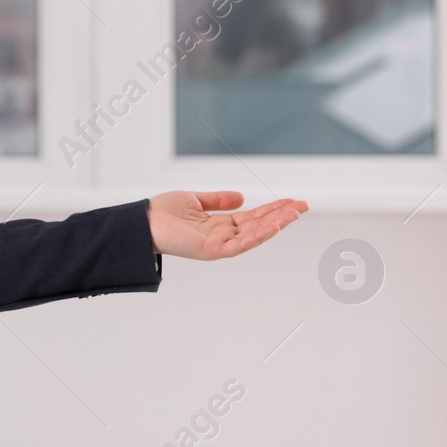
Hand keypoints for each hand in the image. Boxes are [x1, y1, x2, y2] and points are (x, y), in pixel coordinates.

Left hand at [146, 190, 306, 260]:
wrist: (142, 222)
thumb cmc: (163, 213)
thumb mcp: (196, 200)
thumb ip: (218, 200)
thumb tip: (242, 196)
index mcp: (220, 225)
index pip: (253, 217)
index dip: (272, 209)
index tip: (292, 202)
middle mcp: (223, 236)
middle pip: (259, 225)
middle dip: (282, 216)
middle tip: (304, 205)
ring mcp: (220, 245)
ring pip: (255, 234)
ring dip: (277, 223)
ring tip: (295, 212)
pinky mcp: (213, 250)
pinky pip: (242, 243)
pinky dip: (259, 234)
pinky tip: (274, 224)